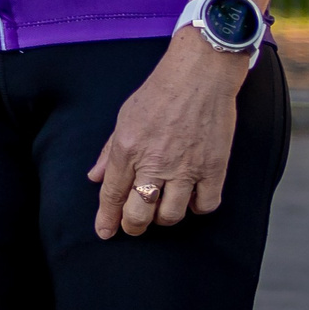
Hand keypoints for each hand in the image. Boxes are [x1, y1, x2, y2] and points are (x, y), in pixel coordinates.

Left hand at [87, 32, 247, 237]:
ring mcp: (186, 168)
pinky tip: (192, 199)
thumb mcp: (124, 117)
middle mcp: (154, 163)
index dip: (107, 218)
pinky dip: (198, 208)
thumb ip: (108, 151)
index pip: (112, 194)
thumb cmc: (159, 93)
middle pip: (139, 213)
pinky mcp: (214, 169)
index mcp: (127, 149)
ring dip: (163, 218)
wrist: (199, 76)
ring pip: (171, 215)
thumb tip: (94, 177)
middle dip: (133, 226)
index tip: (105, 233)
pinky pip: (205, 206)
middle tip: (134, 225)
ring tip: (162, 209)